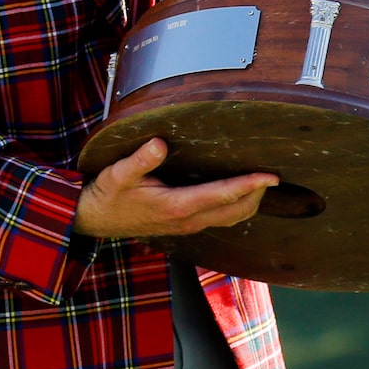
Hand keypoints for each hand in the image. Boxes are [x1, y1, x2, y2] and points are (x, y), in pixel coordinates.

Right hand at [75, 138, 272, 240]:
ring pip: (232, 218)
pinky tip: (242, 193)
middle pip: (236, 210)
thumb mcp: (118, 174)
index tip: (270, 176)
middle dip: (258, 193)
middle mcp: (188, 220)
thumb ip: (140, 160)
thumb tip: (159, 143)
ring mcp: (188, 225)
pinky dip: (238, 207)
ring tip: (264, 182)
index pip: (222, 195)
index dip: (249, 185)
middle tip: (273, 174)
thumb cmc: (108, 195)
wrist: (95, 220)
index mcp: (177, 206)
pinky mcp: (186, 224)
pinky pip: (221, 218)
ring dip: (251, 202)